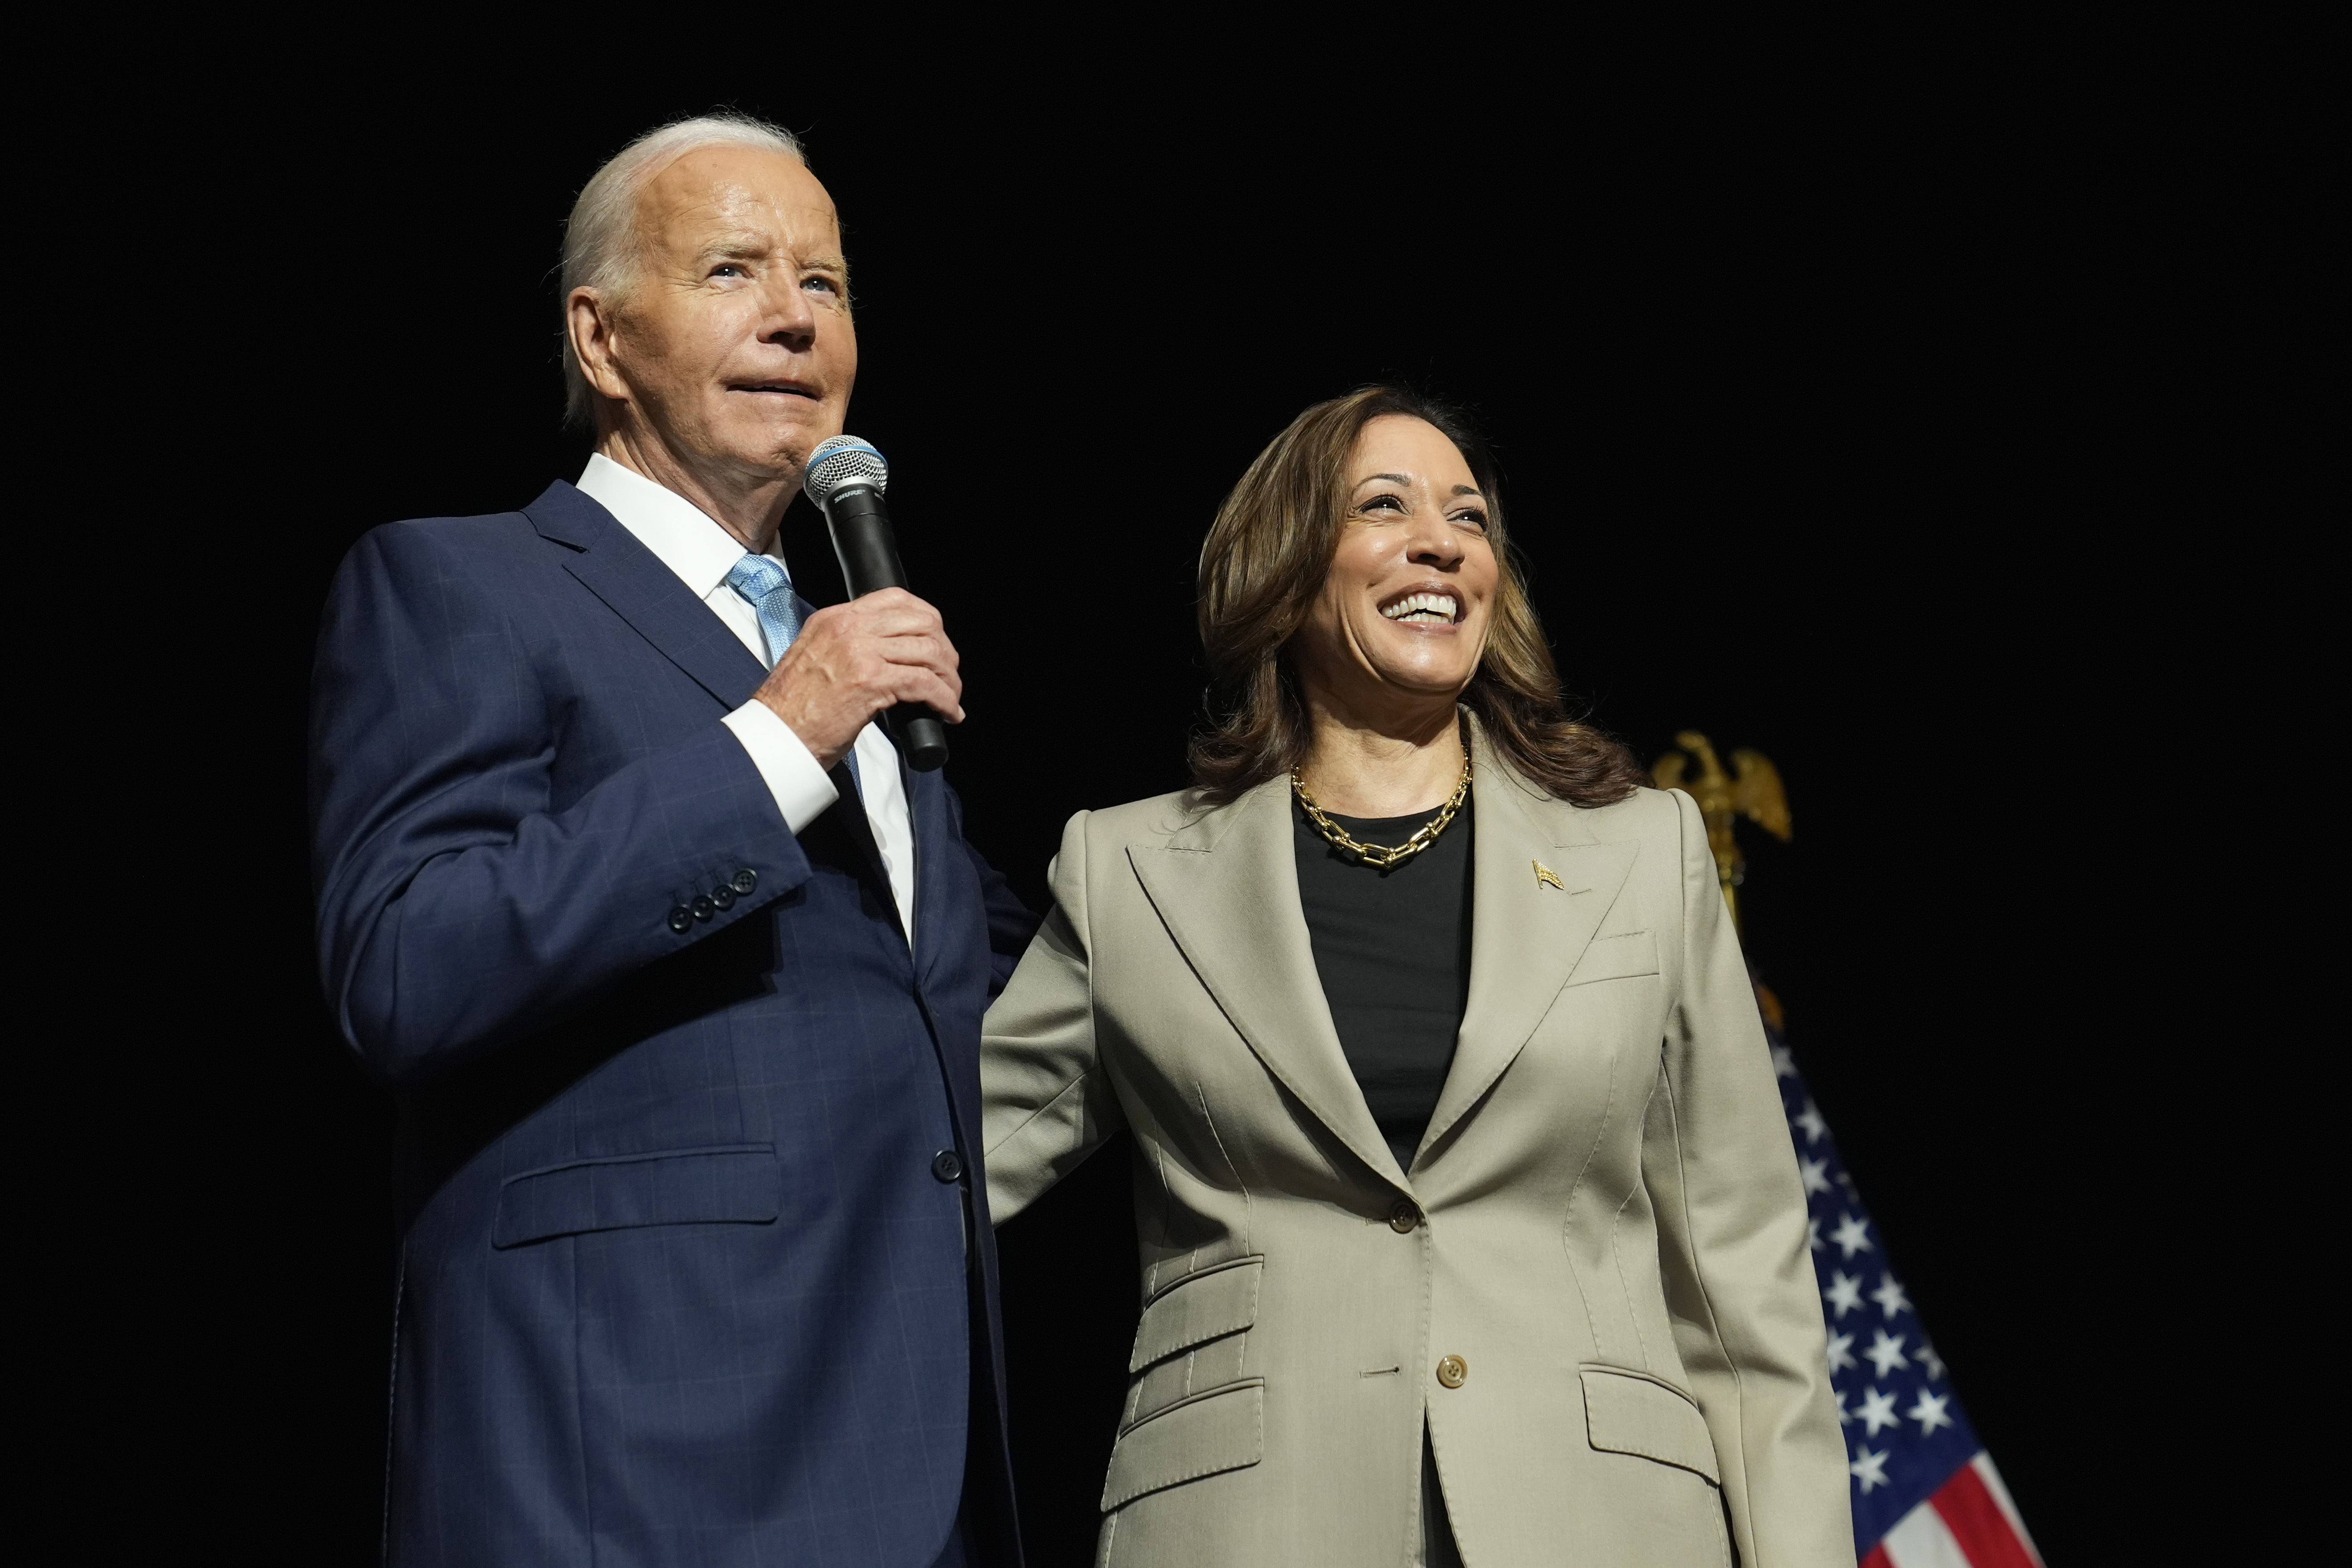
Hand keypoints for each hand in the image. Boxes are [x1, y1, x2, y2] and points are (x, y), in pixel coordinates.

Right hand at [755, 588, 963, 769]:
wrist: (774, 735)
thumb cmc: (793, 709)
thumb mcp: (816, 658)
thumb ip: (846, 647)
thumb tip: (885, 655)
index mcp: (834, 619)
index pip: (895, 598)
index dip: (927, 619)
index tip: (936, 642)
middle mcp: (848, 628)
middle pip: (921, 622)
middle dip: (944, 650)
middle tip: (947, 675)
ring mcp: (860, 652)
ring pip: (929, 651)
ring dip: (948, 678)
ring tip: (950, 697)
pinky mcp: (871, 681)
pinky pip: (925, 683)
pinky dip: (945, 699)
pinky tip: (949, 713)